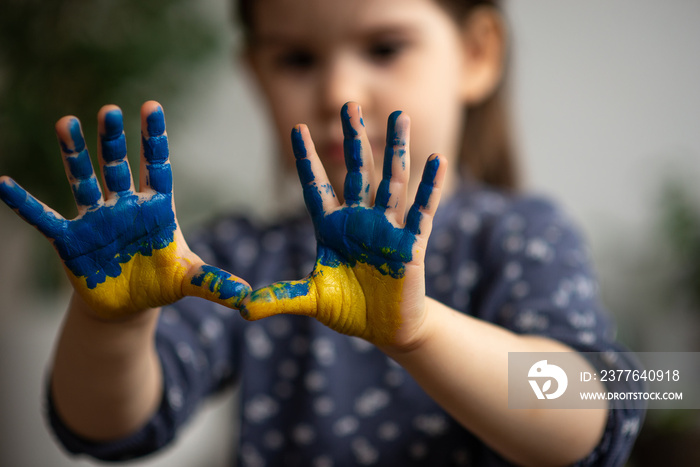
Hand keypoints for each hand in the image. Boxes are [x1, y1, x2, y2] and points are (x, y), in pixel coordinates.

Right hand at [0, 101, 249, 319]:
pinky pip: (43, 218)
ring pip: (83, 181)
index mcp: (157, 209)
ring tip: (66, 123)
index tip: (152, 107)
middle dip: (114, 141)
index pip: (157, 167)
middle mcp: (125, 206)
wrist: (128, 305)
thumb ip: (216, 284)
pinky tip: (3, 183)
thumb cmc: (161, 283)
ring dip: (74, 155)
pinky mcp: (71, 240)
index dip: (154, 140)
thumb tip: (250, 297)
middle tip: (110, 111)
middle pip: (118, 166)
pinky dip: (24, 203)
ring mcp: (96, 220)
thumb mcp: (189, 281)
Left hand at [241, 102, 445, 347]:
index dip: (307, 160)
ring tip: (400, 115)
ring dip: (396, 149)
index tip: (298, 128)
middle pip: (356, 172)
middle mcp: (359, 221)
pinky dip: (429, 187)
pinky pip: (422, 211)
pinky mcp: (412, 244)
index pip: (316, 187)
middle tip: (349, 105)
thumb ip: (280, 299)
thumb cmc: (348, 310)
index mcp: (331, 229)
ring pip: (392, 181)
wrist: (385, 329)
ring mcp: (387, 229)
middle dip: (352, 139)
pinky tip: (436, 160)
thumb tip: (242, 309)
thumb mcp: (311, 301)